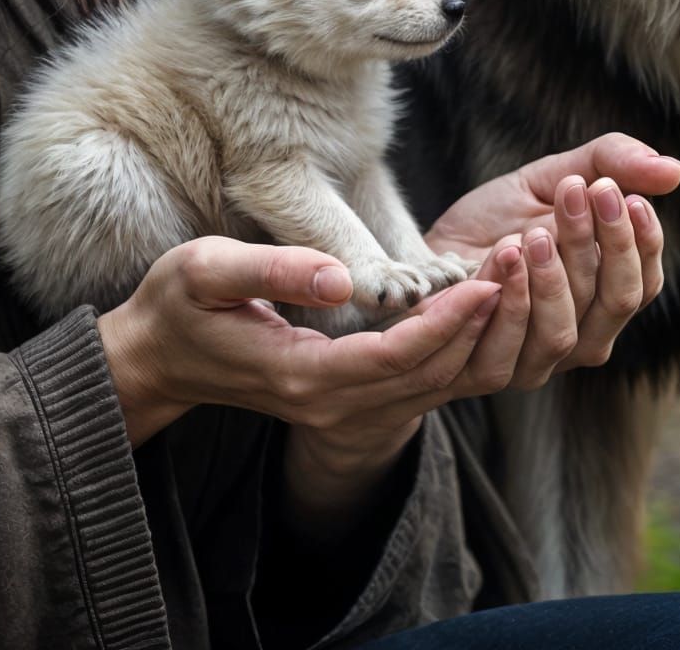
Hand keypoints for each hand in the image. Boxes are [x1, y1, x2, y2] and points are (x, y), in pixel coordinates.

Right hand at [96, 235, 501, 453]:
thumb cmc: (177, 304)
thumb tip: (340, 279)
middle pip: (427, 376)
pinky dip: (452, 346)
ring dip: (475, 337)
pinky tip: (478, 303)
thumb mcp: (208, 272)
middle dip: (479, 327)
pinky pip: (413, 380)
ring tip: (514, 280)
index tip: (489, 281)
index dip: (448, 323)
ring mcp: (337, 407)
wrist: (156, 359)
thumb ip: (272, 272)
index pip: (397, 357)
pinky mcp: (344, 395)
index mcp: (302, 377)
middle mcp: (329, 405)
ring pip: (428, 384)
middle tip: (523, 271)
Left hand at [420, 131, 679, 385]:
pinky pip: (510, 347)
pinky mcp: (492, 370)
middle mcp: (584, 335)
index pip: (645, 281)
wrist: (422, 252)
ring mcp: (540, 361)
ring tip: (535, 230)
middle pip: (616, 301)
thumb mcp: (551, 177)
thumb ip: (609, 164)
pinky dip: (511, 300)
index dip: (643, 242)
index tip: (627, 196)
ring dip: (554, 278)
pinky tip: (503, 256)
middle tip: (588, 190)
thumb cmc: (496, 219)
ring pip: (566, 331)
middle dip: (605, 244)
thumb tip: (675, 170)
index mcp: (605, 295)